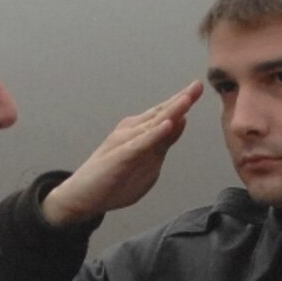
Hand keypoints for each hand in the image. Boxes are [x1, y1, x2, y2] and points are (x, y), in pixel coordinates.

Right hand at [42, 82, 203, 225]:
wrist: (83, 195)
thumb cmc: (114, 178)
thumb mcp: (147, 160)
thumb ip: (163, 142)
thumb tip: (181, 122)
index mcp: (140, 131)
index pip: (165, 114)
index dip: (182, 100)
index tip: (198, 87)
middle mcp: (132, 131)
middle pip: (161, 114)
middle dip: (180, 100)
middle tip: (198, 85)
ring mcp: (125, 142)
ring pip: (153, 125)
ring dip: (171, 111)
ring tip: (187, 99)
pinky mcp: (120, 157)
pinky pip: (141, 144)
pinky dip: (155, 134)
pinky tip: (167, 126)